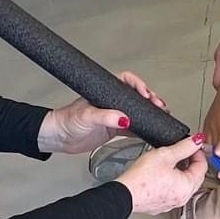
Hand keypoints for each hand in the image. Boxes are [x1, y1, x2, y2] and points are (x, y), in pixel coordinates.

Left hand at [40, 71, 167, 154]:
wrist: (59, 138)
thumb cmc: (66, 121)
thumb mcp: (86, 116)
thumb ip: (105, 116)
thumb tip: (124, 118)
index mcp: (104, 91)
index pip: (126, 81)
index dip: (138, 85)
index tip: (146, 94)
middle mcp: (111, 101)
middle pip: (136, 96)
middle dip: (149, 99)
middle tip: (158, 104)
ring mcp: (114, 115)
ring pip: (137, 111)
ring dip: (149, 113)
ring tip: (160, 115)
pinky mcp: (114, 129)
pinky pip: (133, 128)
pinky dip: (142, 129)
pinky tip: (150, 129)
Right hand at [118, 134, 208, 214]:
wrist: (124, 194)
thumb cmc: (142, 177)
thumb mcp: (165, 154)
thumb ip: (184, 147)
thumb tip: (197, 141)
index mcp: (187, 186)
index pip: (202, 166)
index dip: (198, 152)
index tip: (191, 145)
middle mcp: (182, 198)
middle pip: (195, 177)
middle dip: (190, 163)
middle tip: (181, 152)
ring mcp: (171, 203)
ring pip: (183, 185)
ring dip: (180, 172)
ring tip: (169, 161)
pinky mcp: (160, 206)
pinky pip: (171, 191)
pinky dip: (170, 182)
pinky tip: (160, 174)